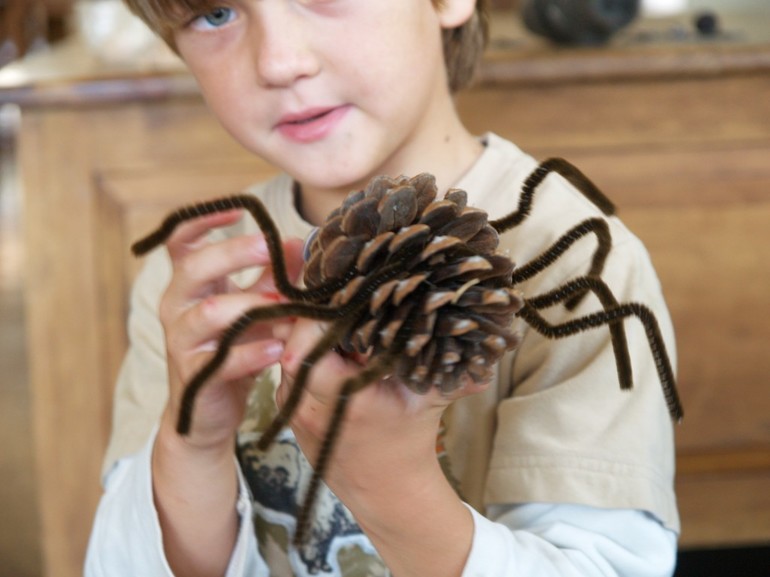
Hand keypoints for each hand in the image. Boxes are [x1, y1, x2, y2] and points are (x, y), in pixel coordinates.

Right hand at [158, 209, 303, 450]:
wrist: (210, 413)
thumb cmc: (234, 349)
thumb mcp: (254, 307)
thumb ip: (271, 276)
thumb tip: (298, 243)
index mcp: (191, 284)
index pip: (181, 241)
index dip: (202, 219)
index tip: (236, 208)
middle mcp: (178, 307)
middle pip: (194, 267)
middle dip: (233, 252)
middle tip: (270, 246)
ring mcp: (182, 341)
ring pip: (209, 313)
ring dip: (251, 305)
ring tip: (284, 306)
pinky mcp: (195, 375)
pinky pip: (223, 359)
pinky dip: (254, 353)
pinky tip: (279, 350)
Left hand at [277, 318, 484, 576]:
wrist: (386, 490)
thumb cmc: (408, 443)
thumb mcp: (429, 400)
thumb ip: (450, 369)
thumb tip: (488, 342)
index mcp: (339, 397)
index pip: (306, 342)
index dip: (321, 317)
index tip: (345, 305)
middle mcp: (305, 404)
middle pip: (293, 343)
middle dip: (318, 323)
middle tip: (345, 308)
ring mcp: (293, 409)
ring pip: (288, 354)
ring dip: (313, 339)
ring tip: (343, 327)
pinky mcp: (290, 411)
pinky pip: (291, 371)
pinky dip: (310, 357)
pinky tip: (336, 351)